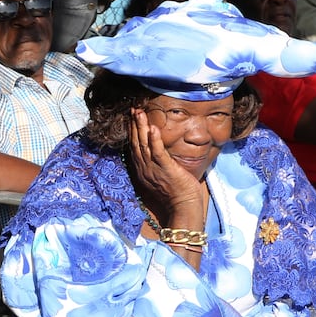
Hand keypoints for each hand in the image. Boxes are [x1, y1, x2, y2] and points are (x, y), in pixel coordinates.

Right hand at [128, 108, 203, 225]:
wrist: (183, 206)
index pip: (134, 147)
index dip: (132, 131)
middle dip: (134, 125)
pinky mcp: (166, 169)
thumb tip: (157, 148)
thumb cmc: (176, 191)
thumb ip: (157, 162)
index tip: (132, 118)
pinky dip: (154, 140)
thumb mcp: (161, 175)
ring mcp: (154, 169)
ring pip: (144, 145)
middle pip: (136, 143)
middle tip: (133, 109)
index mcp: (142, 170)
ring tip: (139, 113)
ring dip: (141, 128)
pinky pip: (158, 153)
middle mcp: (144, 168)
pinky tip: (153, 128)